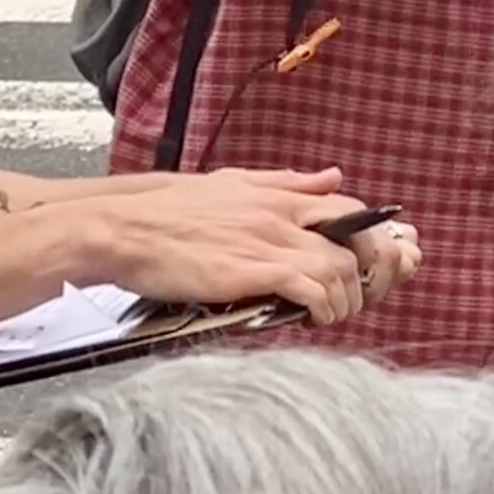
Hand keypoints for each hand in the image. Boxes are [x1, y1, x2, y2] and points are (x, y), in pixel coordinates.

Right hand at [79, 169, 419, 327]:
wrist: (122, 228)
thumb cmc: (171, 210)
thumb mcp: (237, 182)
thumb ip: (288, 182)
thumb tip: (333, 175)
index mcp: (281, 196)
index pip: (352, 210)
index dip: (371, 238)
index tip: (367, 265)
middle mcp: (282, 216)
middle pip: (357, 240)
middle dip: (369, 272)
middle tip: (357, 296)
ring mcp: (267, 243)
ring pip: (338, 268)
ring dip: (346, 297)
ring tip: (334, 314)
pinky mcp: (248, 271)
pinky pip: (307, 288)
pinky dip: (321, 306)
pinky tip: (316, 318)